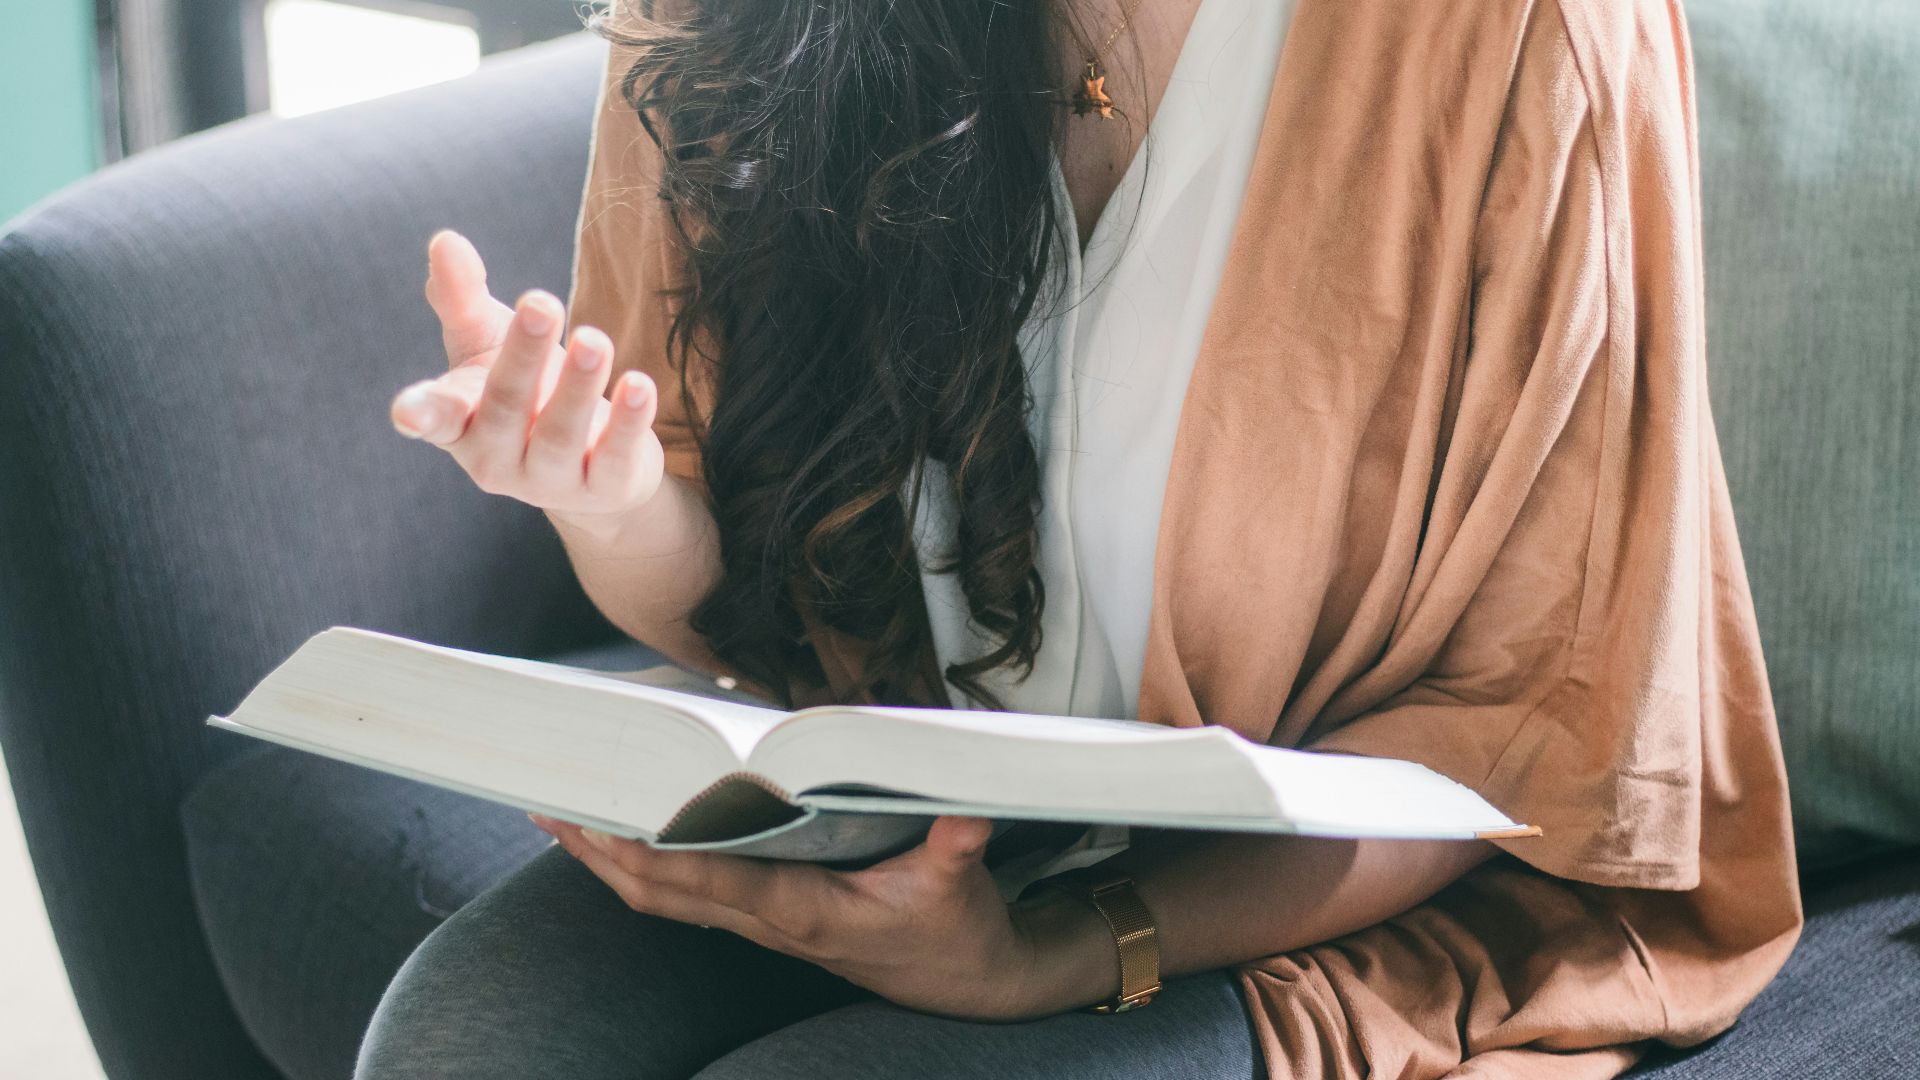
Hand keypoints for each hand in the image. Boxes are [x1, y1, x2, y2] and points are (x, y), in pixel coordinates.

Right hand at [390, 229, 665, 536]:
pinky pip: (614, 457)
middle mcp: (496, 458)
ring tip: (594, 339)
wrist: (589, 460)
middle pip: (506, 406)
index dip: (422, 413)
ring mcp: (549, 481)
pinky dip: (628, 422)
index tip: (409, 410)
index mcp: (459, 423)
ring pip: (561, 435)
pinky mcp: (603, 489)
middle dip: (524, 356)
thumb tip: (445, 241)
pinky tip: (640, 384)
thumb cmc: (524, 389)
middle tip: (541, 303)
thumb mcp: (487, 342)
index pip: (438, 417)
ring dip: (578, 386)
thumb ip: (462, 297)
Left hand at [530, 814, 1121, 1021]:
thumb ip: (957, 847)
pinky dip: (642, 866)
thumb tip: (965, 815)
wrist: (963, 981)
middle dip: (601, 852)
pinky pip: (685, 894)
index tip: (605, 821)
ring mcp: (761, 924)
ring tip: (559, 815)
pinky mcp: (765, 918)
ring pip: (663, 897)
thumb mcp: (959, 886)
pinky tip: (620, 837)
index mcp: (804, 909)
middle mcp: (769, 921)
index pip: (712, 881)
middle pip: (662, 892)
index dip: (654, 855)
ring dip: (607, 861)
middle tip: (548, 803)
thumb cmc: (954, 930)